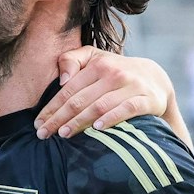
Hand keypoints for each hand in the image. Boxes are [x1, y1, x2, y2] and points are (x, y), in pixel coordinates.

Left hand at [36, 49, 173, 137]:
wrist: (155, 78)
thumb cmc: (114, 71)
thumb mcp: (94, 58)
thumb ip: (72, 60)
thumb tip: (62, 79)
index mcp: (98, 64)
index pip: (68, 90)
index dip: (51, 108)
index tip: (37, 124)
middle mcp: (114, 74)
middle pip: (80, 100)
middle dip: (59, 119)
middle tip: (44, 134)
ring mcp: (132, 86)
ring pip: (100, 106)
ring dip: (79, 122)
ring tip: (63, 134)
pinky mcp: (147, 99)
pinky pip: (127, 109)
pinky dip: (112, 118)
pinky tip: (97, 128)